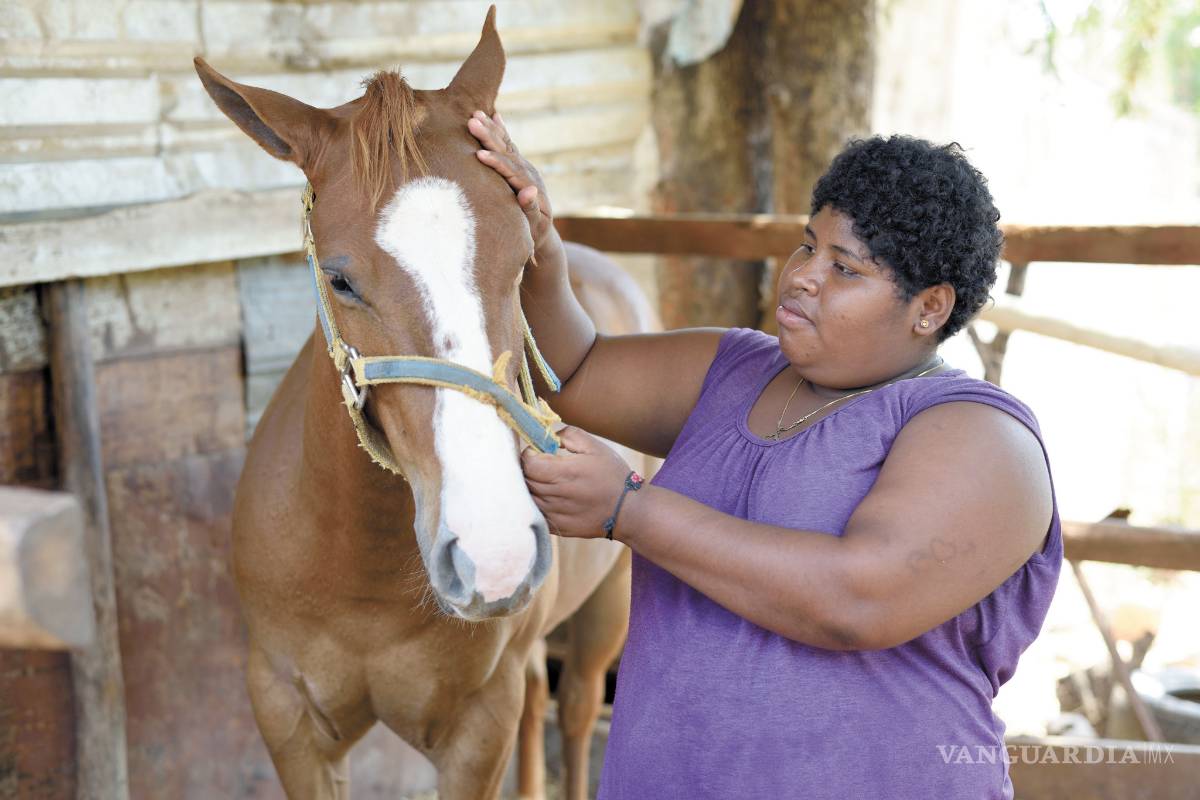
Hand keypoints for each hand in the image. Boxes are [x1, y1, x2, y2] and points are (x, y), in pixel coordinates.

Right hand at [467, 110, 556, 255]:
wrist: (543, 231)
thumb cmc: (534, 233)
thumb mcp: (534, 226)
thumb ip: (531, 209)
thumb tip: (529, 191)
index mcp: (531, 188)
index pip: (511, 172)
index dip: (496, 163)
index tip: (479, 155)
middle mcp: (529, 174)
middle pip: (508, 152)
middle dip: (489, 137)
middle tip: (472, 121)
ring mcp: (525, 168)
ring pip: (507, 145)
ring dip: (491, 129)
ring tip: (476, 114)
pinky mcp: (521, 166)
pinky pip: (509, 146)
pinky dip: (501, 131)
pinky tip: (494, 116)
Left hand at [520, 427, 634, 539]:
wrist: (629, 511)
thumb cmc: (613, 475)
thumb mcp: (595, 447)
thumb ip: (569, 435)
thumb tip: (548, 436)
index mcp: (566, 473)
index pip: (529, 463)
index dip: (529, 454)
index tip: (537, 451)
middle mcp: (558, 495)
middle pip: (525, 480)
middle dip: (528, 469)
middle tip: (539, 463)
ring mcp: (556, 514)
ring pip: (528, 498)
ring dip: (530, 486)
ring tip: (544, 480)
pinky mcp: (558, 527)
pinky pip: (536, 513)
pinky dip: (536, 503)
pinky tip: (549, 497)